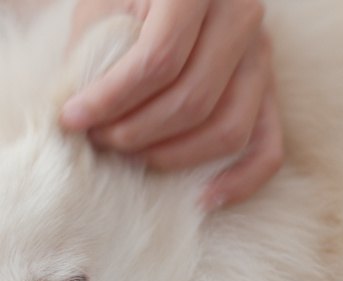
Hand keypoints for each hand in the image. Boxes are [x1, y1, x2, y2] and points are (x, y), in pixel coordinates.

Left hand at [61, 0, 283, 209]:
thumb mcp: (105, 7)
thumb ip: (95, 53)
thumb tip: (78, 119)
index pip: (158, 61)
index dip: (111, 99)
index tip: (71, 118)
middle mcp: (241, 17)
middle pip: (193, 99)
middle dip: (136, 131)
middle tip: (98, 139)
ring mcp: (262, 56)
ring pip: (229, 128)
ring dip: (173, 156)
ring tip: (129, 158)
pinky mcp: (270, 90)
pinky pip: (268, 147)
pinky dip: (240, 180)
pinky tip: (202, 199)